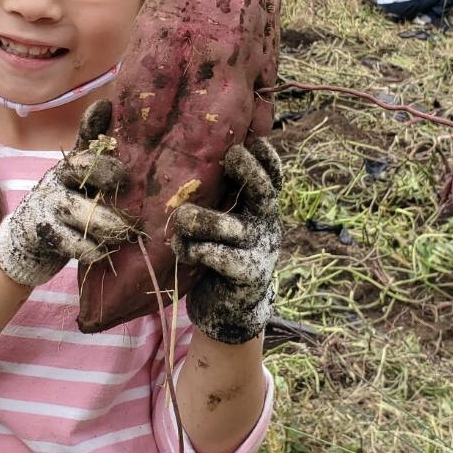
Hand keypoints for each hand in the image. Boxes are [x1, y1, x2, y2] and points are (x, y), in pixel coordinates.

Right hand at [0, 101, 129, 287]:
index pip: (86, 149)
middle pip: (78, 170)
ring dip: (101, 219)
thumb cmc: (64, 201)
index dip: (104, 154)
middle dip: (103, 173)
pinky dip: (85, 247)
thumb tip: (104, 102)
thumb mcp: (77, 174)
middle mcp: (57, 180)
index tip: (124, 168)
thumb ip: (92, 143)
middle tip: (125, 184)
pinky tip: (100, 252)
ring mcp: (47, 206)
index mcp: (70, 164)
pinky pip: (66, 241)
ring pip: (75, 208)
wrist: (26, 240)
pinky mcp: (42, 234)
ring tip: (124, 229)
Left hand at [171, 139, 282, 344]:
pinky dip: (194, 249)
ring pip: (234, 227)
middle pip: (265, 194)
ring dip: (205, 219)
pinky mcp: (246, 275)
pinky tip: (180, 247)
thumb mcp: (227, 223)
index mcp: (261, 209)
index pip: (272, 179)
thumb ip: (221, 198)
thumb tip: (194, 160)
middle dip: (250, 172)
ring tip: (182, 215)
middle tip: (232, 156)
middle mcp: (266, 226)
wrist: (230, 311)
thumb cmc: (221, 254)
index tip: (255, 141)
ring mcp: (259, 251)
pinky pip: (219, 257)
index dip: (268, 159)